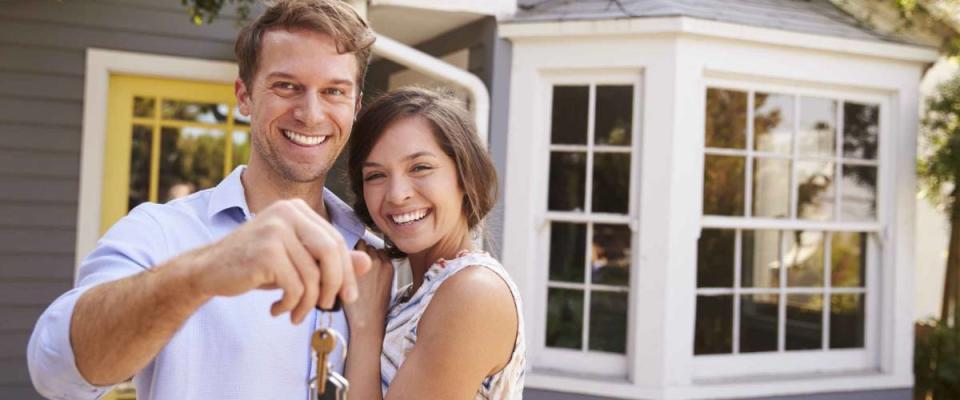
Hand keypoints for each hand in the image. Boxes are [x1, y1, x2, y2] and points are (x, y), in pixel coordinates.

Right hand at [187, 199, 371, 323]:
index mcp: (297, 209)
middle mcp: (287, 212)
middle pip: (331, 253)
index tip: (347, 297)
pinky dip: (291, 305)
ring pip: (313, 275)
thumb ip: (329, 260)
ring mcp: (275, 229)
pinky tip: (277, 310)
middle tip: (328, 307)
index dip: (346, 272)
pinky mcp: (266, 251)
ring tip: (295, 314)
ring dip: (308, 303)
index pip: (336, 241)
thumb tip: (367, 263)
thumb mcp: (296, 261)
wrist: (207, 270)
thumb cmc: (255, 265)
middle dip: (335, 285)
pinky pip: (295, 286)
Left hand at [344, 241, 392, 332]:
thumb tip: (367, 260)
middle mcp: (380, 261)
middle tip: (352, 266)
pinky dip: (344, 257)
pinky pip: (349, 252)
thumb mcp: (385, 286)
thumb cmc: (373, 307)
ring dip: (352, 253)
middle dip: (360, 253)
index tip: (362, 265)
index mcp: (389, 265)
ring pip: (358, 246)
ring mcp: (367, 262)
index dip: (368, 256)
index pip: (377, 250)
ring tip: (346, 267)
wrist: (366, 320)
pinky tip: (341, 269)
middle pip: (367, 245)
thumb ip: (379, 270)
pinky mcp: (355, 265)